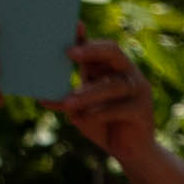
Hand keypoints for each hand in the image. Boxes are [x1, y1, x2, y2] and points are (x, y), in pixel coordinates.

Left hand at [49, 37, 166, 158]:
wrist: (127, 151)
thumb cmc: (101, 124)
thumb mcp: (80, 107)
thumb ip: (67, 97)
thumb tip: (40, 96)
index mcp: (111, 69)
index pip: (102, 47)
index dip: (87, 40)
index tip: (72, 31)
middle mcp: (127, 74)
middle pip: (113, 53)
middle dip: (92, 51)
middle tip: (70, 54)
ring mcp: (138, 91)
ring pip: (112, 86)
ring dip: (88, 94)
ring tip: (68, 103)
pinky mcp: (142, 110)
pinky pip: (120, 108)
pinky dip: (98, 113)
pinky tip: (78, 120)